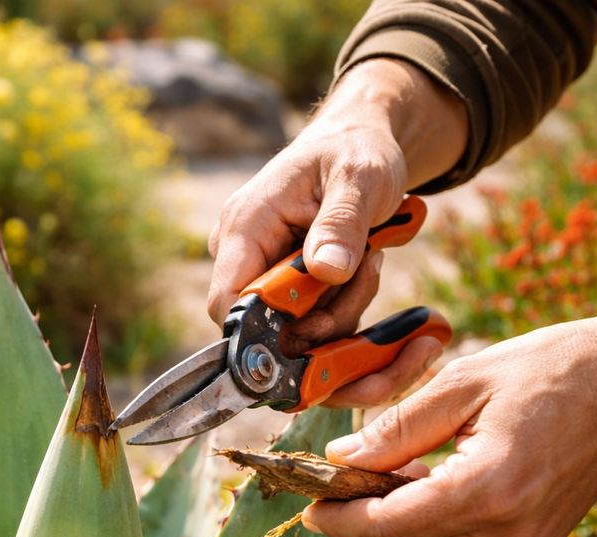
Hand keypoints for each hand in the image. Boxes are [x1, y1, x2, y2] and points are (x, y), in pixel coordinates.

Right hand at [207, 58, 466, 399]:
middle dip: (323, 316)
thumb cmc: (355, 151)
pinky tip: (361, 269)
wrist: (360, 145)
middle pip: (266, 326)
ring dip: (341, 310)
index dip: (262, 331)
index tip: (318, 325)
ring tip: (368, 258)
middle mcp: (243, 256)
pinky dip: (342, 308)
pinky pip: (310, 322)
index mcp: (245, 227)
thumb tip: (327, 272)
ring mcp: (262, 274)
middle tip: (366, 271)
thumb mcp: (360, 177)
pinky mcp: (285, 287)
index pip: (227, 303)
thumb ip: (342, 224)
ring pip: (295, 330)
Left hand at [302, 314, 596, 536]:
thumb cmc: (551, 368)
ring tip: (364, 498)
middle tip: (327, 504)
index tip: (310, 504)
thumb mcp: (464, 382)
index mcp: (490, 487)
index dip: (340, 520)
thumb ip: (396, 429)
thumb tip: (340, 461)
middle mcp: (508, 533)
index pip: (389, 527)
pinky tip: (409, 501)